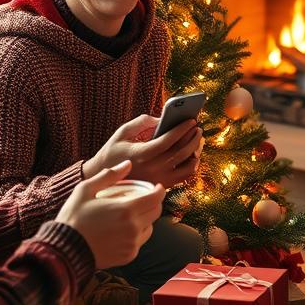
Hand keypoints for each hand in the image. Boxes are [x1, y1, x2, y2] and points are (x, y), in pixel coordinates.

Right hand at [57, 160, 164, 267]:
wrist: (65, 250)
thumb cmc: (73, 217)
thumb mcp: (86, 190)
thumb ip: (109, 175)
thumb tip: (128, 164)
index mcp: (126, 209)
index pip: (155, 198)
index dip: (159, 190)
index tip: (156, 187)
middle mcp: (133, 228)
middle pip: (156, 212)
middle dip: (154, 203)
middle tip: (145, 198)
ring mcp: (132, 244)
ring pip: (149, 227)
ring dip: (145, 219)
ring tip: (132, 214)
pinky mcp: (128, 256)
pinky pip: (140, 241)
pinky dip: (136, 234)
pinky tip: (124, 229)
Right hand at [84, 114, 203, 188]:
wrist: (106, 182)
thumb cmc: (113, 154)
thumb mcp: (122, 133)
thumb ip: (142, 122)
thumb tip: (162, 118)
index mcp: (141, 154)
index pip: (168, 140)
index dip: (182, 128)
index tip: (191, 119)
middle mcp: (152, 168)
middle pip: (181, 151)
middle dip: (192, 136)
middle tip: (198, 127)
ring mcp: (160, 179)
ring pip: (188, 164)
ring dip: (196, 149)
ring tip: (198, 138)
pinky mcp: (163, 185)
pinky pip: (186, 175)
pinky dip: (193, 164)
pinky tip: (193, 154)